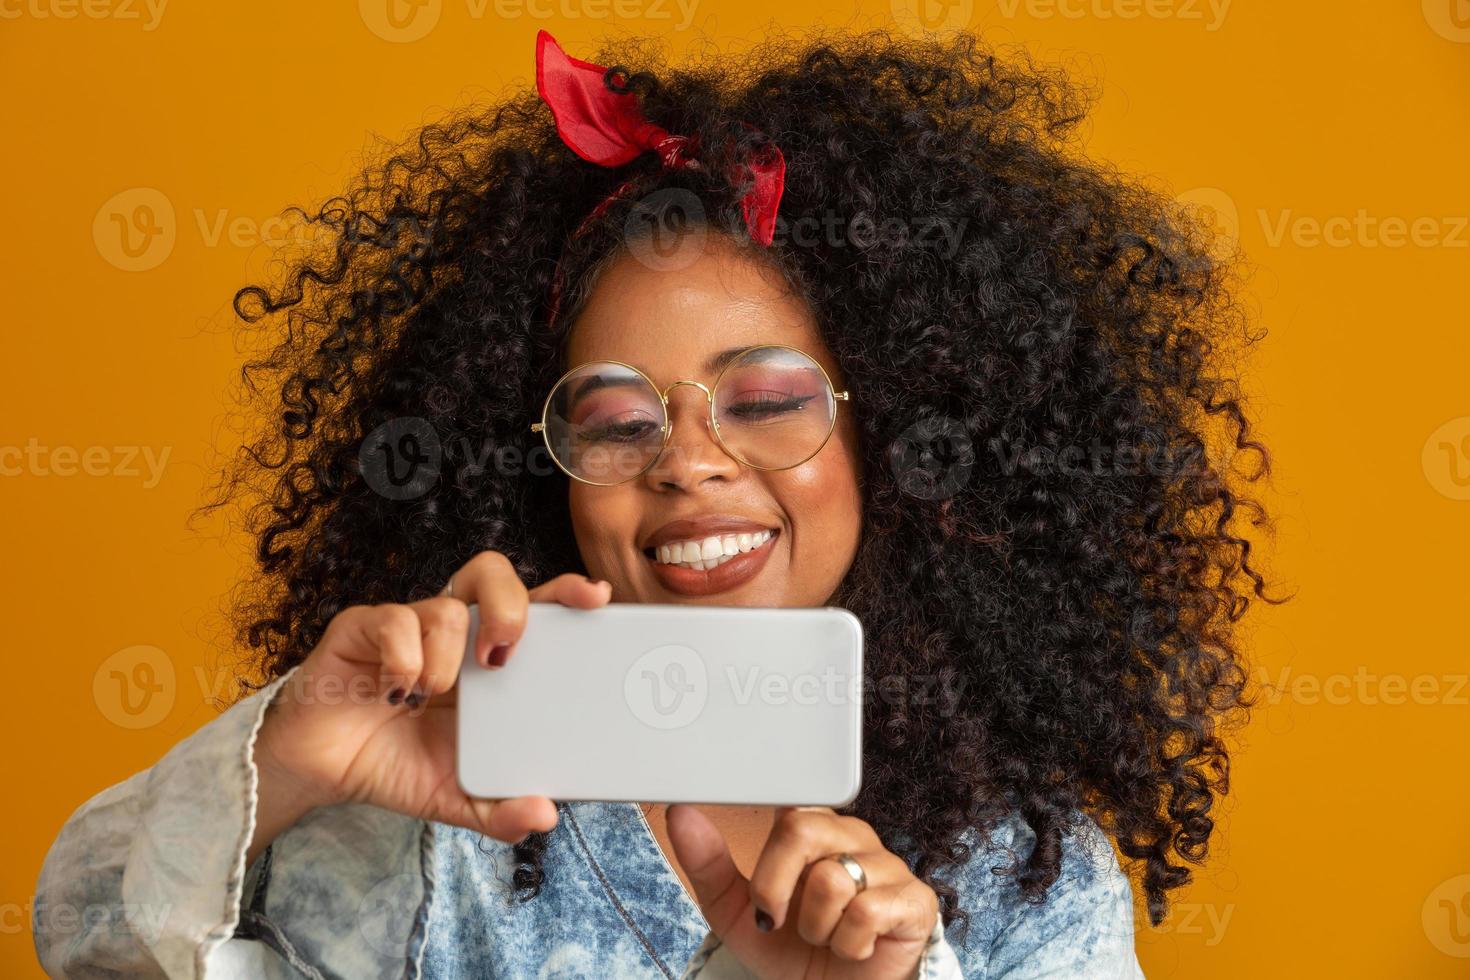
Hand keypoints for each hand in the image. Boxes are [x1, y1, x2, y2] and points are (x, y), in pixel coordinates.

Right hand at [248, 551, 610, 861]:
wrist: (321, 769)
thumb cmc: (395, 763)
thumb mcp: (455, 796)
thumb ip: (498, 809)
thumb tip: (545, 816)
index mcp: (486, 657)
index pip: (535, 606)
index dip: (567, 592)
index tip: (597, 598)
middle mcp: (453, 632)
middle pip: (494, 574)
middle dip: (511, 604)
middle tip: (502, 654)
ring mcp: (409, 624)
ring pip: (449, 604)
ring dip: (447, 657)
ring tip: (431, 696)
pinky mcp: (364, 626)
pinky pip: (395, 620)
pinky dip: (402, 658)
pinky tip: (395, 691)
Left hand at [667, 805, 939, 979]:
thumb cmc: (790, 950)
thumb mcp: (735, 911)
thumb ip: (707, 861)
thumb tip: (679, 813)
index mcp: (812, 826)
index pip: (783, 804)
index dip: (762, 841)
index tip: (754, 881)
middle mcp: (852, 836)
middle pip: (800, 830)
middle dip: (774, 887)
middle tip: (776, 921)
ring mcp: (888, 865)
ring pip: (832, 879)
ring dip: (815, 927)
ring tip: (824, 936)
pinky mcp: (915, 901)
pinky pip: (868, 911)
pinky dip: (848, 944)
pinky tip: (854, 948)